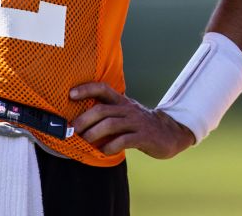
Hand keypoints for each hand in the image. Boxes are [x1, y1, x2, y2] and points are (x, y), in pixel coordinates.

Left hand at [70, 82, 195, 158]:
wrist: (170, 133)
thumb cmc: (141, 125)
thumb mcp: (126, 114)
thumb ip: (109, 114)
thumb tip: (80, 122)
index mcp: (122, 101)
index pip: (103, 89)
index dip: (86, 89)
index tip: (70, 94)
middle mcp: (128, 109)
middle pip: (102, 110)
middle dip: (84, 120)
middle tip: (72, 130)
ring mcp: (136, 123)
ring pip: (110, 124)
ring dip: (93, 134)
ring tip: (85, 142)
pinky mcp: (143, 137)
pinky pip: (123, 141)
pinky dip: (110, 147)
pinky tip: (104, 151)